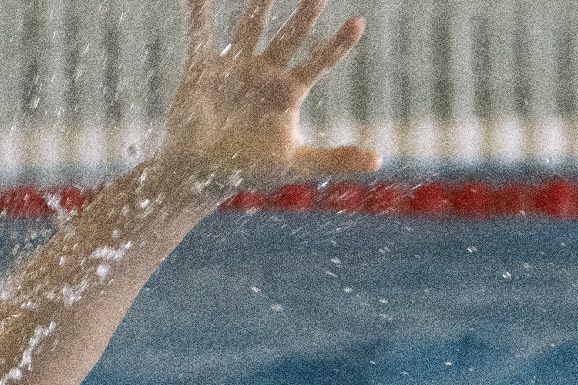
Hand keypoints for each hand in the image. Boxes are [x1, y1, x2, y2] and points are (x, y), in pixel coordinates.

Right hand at [164, 0, 379, 187]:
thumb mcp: (297, 165)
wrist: (202, 174)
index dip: (338, 45)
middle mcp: (265, 73)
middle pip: (290, 39)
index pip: (320, 63)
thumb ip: (336, 161)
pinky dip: (199, 14)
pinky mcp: (203, 68)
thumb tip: (378, 162)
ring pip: (251, 29)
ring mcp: (235, 67)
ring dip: (259, 8)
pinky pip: (201, 35)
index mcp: (289, 92)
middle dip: (304, 18)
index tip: (358, 23)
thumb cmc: (249, 169)